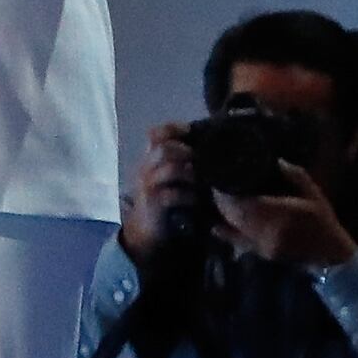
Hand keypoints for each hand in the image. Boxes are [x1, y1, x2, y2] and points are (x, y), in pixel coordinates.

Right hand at [121, 121, 195, 263]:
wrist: (145, 228)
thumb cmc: (163, 199)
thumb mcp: (170, 178)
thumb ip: (183, 163)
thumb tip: (211, 150)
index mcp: (151, 159)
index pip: (155, 135)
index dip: (172, 129)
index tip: (190, 129)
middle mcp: (146, 168)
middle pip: (164, 148)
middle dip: (186, 150)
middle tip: (201, 157)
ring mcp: (148, 185)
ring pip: (170, 169)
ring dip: (190, 172)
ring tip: (203, 178)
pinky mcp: (152, 203)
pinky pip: (171, 194)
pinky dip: (188, 196)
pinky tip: (196, 200)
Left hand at [216, 160, 357, 271]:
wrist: (330, 253)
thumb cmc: (323, 221)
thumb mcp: (314, 194)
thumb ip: (296, 176)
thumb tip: (277, 161)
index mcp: (281, 213)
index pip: (245, 203)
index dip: (228, 194)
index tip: (221, 182)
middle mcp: (267, 230)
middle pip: (235, 215)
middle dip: (223, 201)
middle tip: (217, 188)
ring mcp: (262, 244)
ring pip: (235, 227)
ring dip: (225, 214)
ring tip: (220, 200)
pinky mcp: (261, 253)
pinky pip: (239, 243)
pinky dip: (227, 234)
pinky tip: (216, 226)